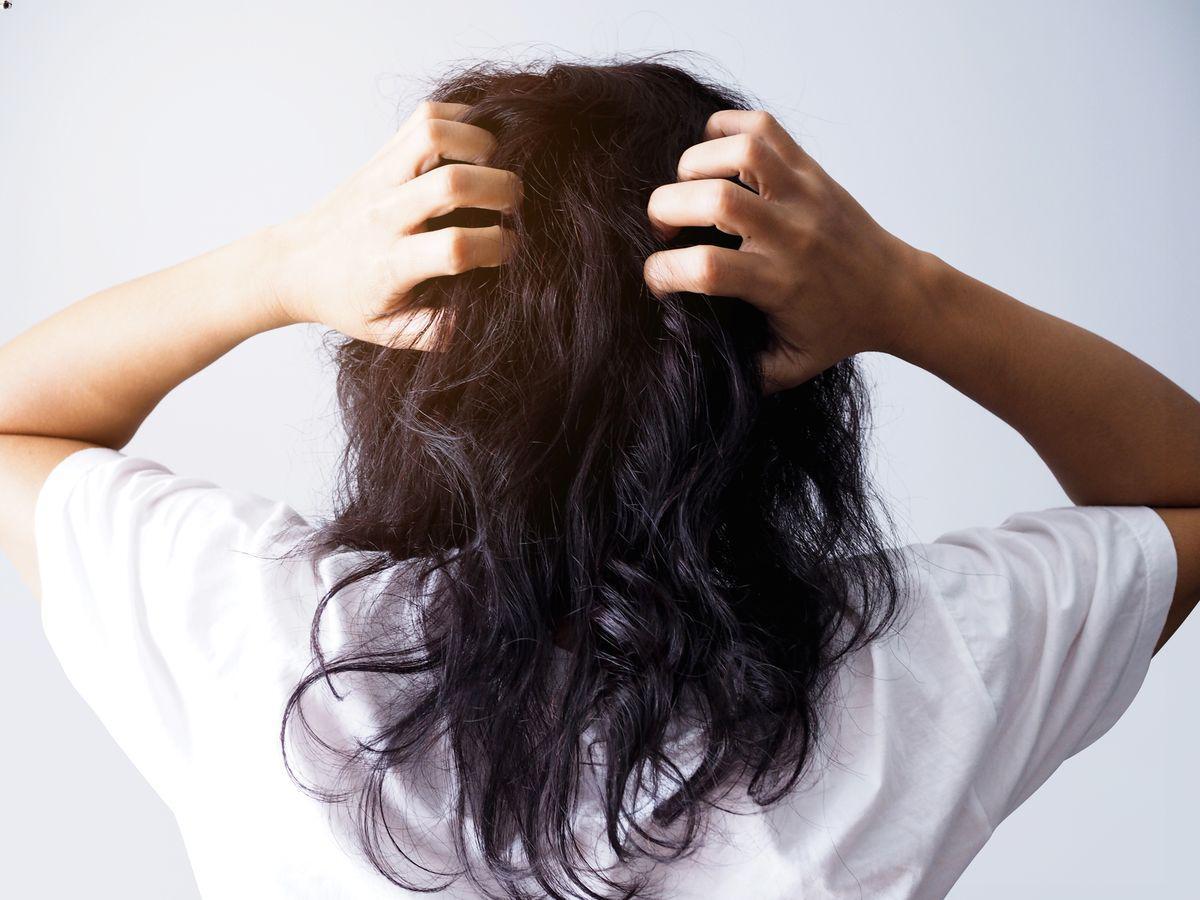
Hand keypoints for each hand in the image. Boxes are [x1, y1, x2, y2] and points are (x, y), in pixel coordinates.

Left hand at [267, 101, 521, 345]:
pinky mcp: (382, 154)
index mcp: (390, 265)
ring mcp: (382, 177)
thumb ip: (437, 331)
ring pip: (434, 135)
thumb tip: (481, 313)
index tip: (510, 251)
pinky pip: (425, 116)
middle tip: (514, 204)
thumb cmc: (349, 301)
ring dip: (480, 143)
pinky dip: (461, 119)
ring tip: (494, 166)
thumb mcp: (390, 333)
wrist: (293, 266)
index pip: (454, 247)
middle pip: (451, 184)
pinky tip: (475, 146)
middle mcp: (385, 215)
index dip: (497, 247)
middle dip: (501, 189)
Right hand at [643, 110, 930, 391]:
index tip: (658, 279)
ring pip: (741, 151)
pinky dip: (727, 128)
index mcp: (777, 282)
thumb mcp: (790, 366)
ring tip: (690, 186)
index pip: (707, 269)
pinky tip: (716, 154)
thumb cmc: (837, 329)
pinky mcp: (811, 169)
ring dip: (696, 162)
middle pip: (715, 200)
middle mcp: (789, 233)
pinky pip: (763, 126)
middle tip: (664, 226)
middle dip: (666, 207)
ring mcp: (802, 194)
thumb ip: (744, 373)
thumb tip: (694, 365)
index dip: (665, 271)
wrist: (896, 292)